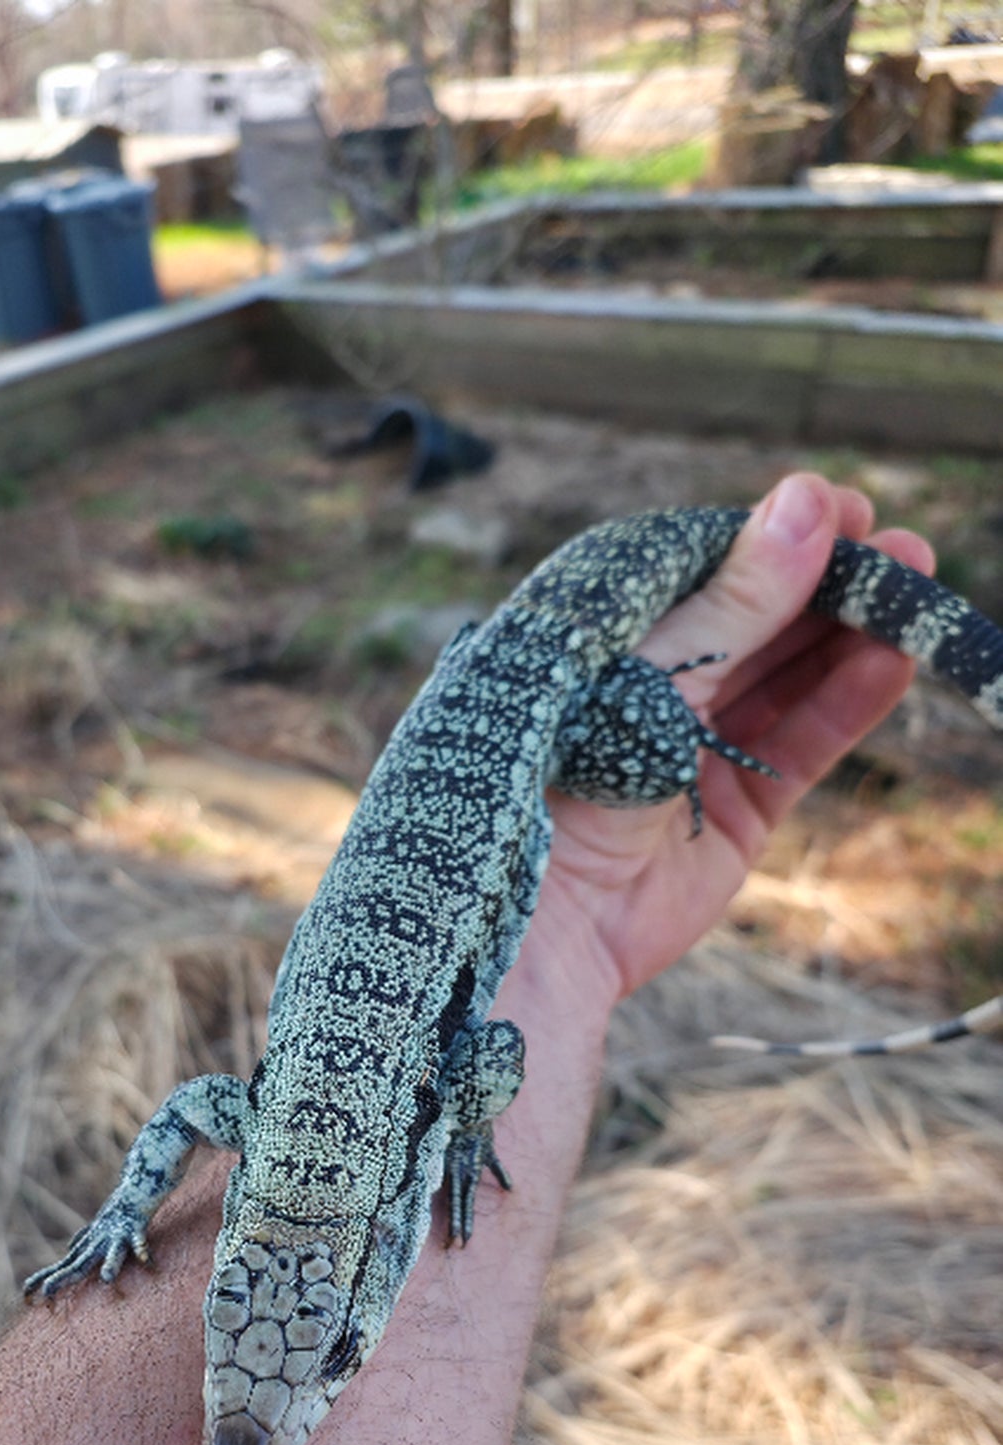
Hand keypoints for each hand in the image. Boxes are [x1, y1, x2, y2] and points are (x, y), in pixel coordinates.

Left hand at [535, 473, 932, 1006]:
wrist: (553, 919)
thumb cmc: (571, 777)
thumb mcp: (656, 672)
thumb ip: (736, 599)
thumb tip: (810, 501)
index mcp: (607, 642)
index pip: (703, 570)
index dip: (774, 538)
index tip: (845, 508)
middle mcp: (652, 691)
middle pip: (757, 621)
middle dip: (829, 583)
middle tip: (902, 548)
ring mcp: (697, 751)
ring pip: (787, 678)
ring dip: (850, 636)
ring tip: (914, 597)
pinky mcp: (736, 811)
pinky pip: (801, 744)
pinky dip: (846, 703)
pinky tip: (891, 661)